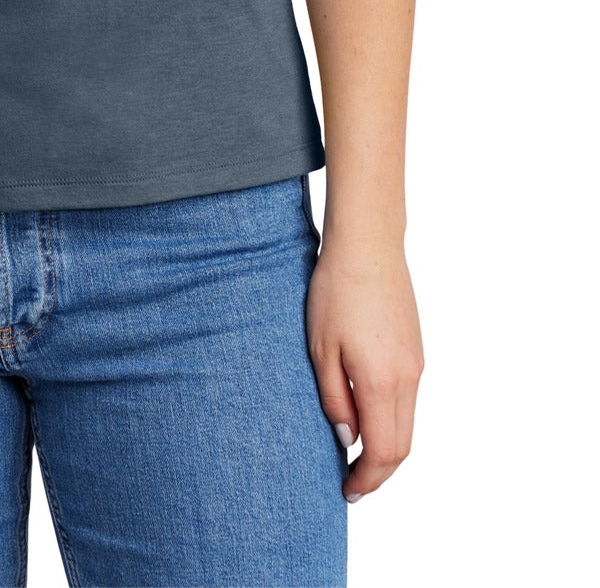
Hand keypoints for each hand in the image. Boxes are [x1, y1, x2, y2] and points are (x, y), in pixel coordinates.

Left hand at [304, 237, 423, 501]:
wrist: (367, 246)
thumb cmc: (336, 292)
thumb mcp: (320, 349)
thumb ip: (335, 400)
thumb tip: (347, 439)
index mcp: (382, 382)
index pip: (383, 453)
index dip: (367, 480)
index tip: (346, 491)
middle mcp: (408, 379)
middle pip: (402, 446)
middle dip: (378, 472)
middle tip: (350, 482)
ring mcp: (417, 363)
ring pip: (408, 424)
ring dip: (386, 447)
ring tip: (354, 452)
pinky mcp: (416, 350)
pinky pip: (409, 400)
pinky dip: (391, 420)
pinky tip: (366, 415)